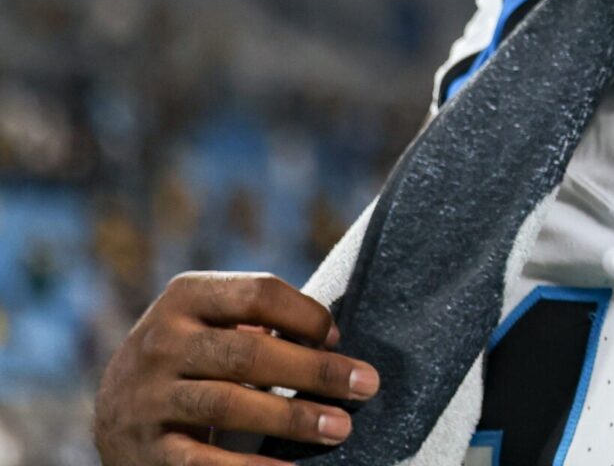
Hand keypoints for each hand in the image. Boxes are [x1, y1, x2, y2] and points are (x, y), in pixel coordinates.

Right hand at [94, 272, 380, 465]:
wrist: (115, 418)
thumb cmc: (192, 362)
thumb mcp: (212, 324)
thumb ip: (262, 324)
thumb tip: (332, 342)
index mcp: (185, 298)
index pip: (259, 294)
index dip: (307, 315)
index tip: (338, 338)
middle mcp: (160, 342)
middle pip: (249, 354)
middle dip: (315, 371)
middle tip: (366, 385)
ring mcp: (148, 397)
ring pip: (229, 405)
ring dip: (293, 418)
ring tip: (340, 428)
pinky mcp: (147, 449)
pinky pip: (204, 461)